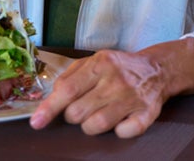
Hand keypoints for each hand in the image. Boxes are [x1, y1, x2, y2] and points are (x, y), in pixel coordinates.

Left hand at [29, 39, 193, 137]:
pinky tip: (119, 121)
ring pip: (97, 125)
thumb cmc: (118, 67)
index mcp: (99, 64)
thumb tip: (52, 96)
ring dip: (91, 126)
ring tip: (98, 114)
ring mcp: (132, 97)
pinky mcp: (147, 113)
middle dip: (73, 116)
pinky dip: (118, 131)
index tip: (36, 122)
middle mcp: (115, 80)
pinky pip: (124, 132)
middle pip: (79, 112)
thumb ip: (69, 75)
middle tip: (82, 108)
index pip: (68, 90)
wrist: (157, 69)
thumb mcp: (93, 61)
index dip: (49, 108)